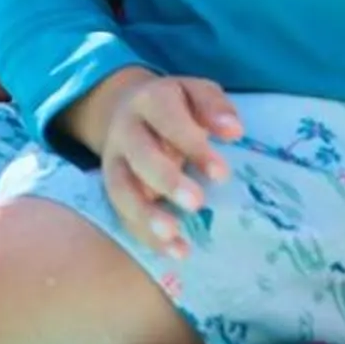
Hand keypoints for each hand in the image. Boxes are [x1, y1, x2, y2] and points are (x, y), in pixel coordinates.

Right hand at [75, 71, 243, 256]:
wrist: (127, 108)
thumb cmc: (175, 105)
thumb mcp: (196, 91)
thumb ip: (214, 106)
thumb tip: (233, 130)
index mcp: (149, 100)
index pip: (168, 120)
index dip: (192, 146)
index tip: (221, 174)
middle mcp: (126, 131)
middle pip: (140, 155)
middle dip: (166, 180)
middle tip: (196, 203)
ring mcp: (114, 161)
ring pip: (121, 188)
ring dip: (145, 214)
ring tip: (173, 236)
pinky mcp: (110, 189)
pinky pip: (122, 214)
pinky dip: (146, 235)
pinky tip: (175, 251)